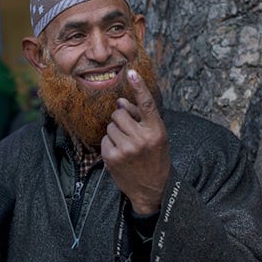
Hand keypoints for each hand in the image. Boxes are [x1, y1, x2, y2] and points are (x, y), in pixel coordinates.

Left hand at [102, 69, 169, 214]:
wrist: (152, 189)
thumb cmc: (154, 157)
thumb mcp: (155, 136)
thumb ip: (139, 117)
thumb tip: (120, 101)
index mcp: (156, 131)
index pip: (147, 104)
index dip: (139, 87)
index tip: (131, 72)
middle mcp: (142, 139)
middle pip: (119, 113)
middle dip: (121, 119)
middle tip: (129, 132)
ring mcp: (126, 149)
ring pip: (110, 125)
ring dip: (115, 132)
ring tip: (126, 145)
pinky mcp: (112, 158)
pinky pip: (104, 139)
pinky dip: (109, 144)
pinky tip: (120, 154)